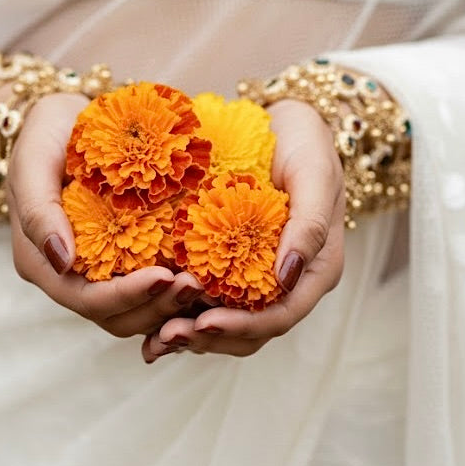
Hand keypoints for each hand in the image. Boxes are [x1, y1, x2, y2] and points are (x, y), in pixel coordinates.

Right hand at [7, 92, 205, 336]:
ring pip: (139, 312)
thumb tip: (62, 261)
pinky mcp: (126, 260)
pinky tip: (207, 275)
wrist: (66, 119)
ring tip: (205, 281)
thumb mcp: (33, 162)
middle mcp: (71, 277)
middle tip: (196, 284)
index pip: (86, 300)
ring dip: (172, 305)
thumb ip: (38, 211)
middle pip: (117, 317)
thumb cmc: (46, 136)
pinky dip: (177, 289)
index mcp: (42, 264)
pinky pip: (154, 288)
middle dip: (157, 307)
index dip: (125, 297)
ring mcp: (100, 272)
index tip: (164, 276)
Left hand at [141, 99, 345, 361]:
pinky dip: (181, 312)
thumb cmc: (306, 145)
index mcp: (314, 270)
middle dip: (209, 338)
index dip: (242, 326)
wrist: (288, 125)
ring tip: (155, 340)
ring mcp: (258, 276)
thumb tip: (287, 274)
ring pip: (227, 322)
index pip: (280, 316)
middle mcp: (287, 282)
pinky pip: (208, 300)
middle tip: (167, 336)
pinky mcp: (231, 266)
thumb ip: (309, 224)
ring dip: (192, 336)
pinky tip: (150, 320)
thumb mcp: (314, 174)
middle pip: (250, 331)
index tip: (204, 322)